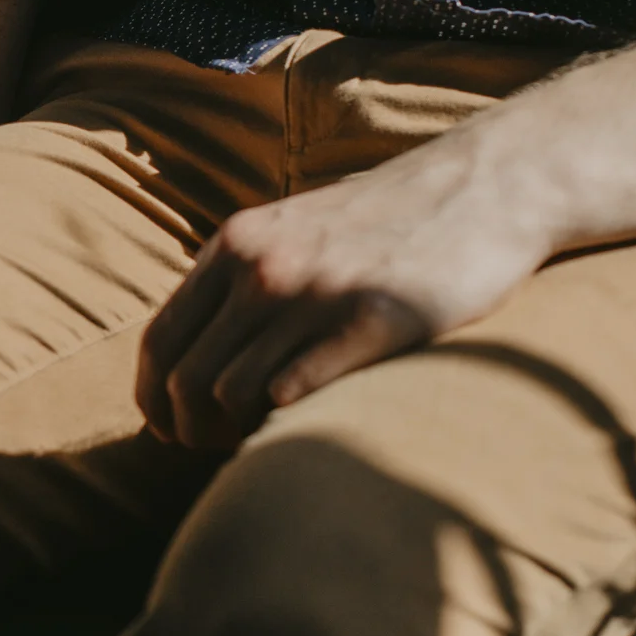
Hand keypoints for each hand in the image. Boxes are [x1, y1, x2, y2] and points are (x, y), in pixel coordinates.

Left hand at [136, 133, 555, 450]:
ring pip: (233, 392)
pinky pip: (297, 388)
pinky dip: (286, 415)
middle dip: (190, 429)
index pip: (160, 340)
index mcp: (235, 244)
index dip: (153, 398)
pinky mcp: (373, 320)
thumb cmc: (384, 221)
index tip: (170, 430)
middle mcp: (263, 266)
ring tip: (259, 440)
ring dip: (237, 432)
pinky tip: (301, 418)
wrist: (481, 186)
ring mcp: (315, 292)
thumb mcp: (290, 228)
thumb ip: (240, 275)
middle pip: (187, 378)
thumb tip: (191, 347)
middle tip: (215, 449)